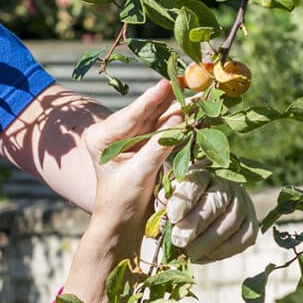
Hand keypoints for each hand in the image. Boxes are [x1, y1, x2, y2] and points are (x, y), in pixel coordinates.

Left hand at [81, 79, 182, 254]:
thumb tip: (181, 119)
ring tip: (200, 93)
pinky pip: (164, 130)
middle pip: (147, 111)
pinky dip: (180, 123)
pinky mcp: (144, 144)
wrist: (121, 223)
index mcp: (102, 136)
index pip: (131, 115)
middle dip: (170, 97)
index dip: (152, 99)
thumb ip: (158, 146)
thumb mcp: (139, 174)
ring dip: (180, 107)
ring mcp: (130, 137)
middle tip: (192, 78)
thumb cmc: (122, 202)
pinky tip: (196, 111)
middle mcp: (114, 132)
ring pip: (158, 118)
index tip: (167, 82)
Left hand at [165, 164, 259, 261]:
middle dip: (196, 225)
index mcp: (202, 173)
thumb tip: (166, 210)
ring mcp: (242, 203)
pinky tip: (207, 255)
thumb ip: (165, 201)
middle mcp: (227, 185)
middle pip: (215, 204)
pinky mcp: (251, 223)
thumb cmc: (180, 204)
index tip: (173, 217)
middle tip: (179, 240)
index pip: (195, 183)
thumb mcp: (169, 197)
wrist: (204, 208)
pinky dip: (225, 250)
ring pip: (230, 223)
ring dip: (208, 242)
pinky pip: (244, 238)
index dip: (185, 201)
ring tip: (189, 253)